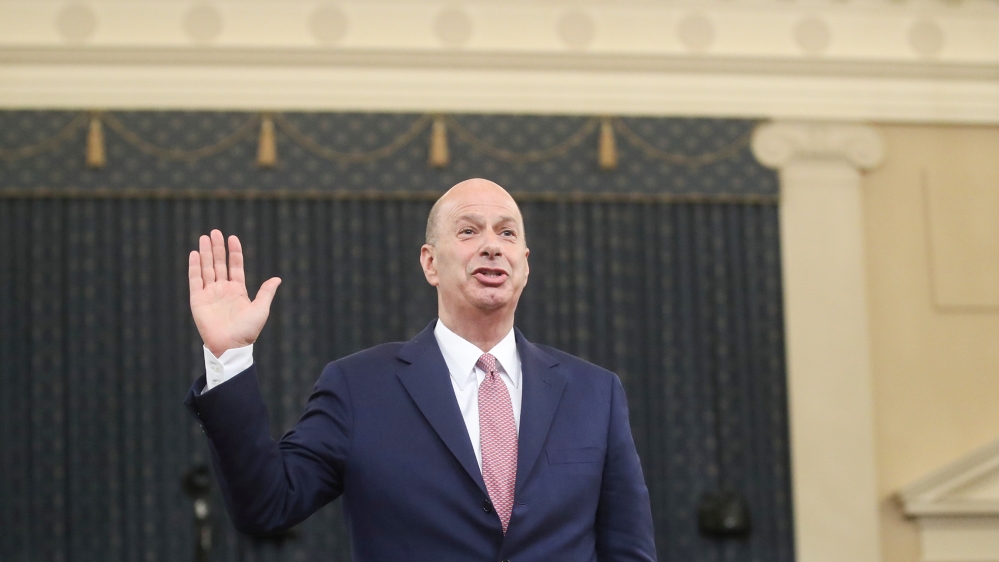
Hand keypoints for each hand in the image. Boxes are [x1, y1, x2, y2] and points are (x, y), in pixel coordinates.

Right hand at [188, 230, 281, 356]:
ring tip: (204, 237)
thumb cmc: (247, 331)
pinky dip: (194, 267)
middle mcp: (223, 290)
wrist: (231, 346)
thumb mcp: (261, 309)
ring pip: (207, 268)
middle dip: (217, 248)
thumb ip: (266, 292)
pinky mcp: (198, 300)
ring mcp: (210, 294)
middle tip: (215, 232)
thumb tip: (277, 279)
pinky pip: (195, 280)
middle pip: (219, 264)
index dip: (234, 252)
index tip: (232, 237)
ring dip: (205, 253)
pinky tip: (195, 254)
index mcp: (238, 290)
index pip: (235, 266)